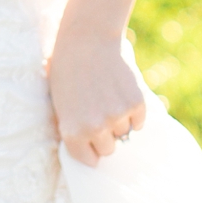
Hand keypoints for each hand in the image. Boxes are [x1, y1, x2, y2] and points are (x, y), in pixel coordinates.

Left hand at [49, 29, 147, 166]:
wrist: (86, 42)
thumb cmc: (68, 74)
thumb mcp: (62, 108)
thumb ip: (77, 132)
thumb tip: (97, 152)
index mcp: (73, 133)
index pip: (90, 160)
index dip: (91, 147)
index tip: (91, 137)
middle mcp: (95, 128)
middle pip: (109, 149)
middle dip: (106, 135)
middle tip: (100, 112)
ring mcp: (116, 116)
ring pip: (125, 133)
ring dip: (120, 120)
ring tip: (108, 98)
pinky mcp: (135, 102)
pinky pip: (139, 120)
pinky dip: (134, 111)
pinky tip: (121, 93)